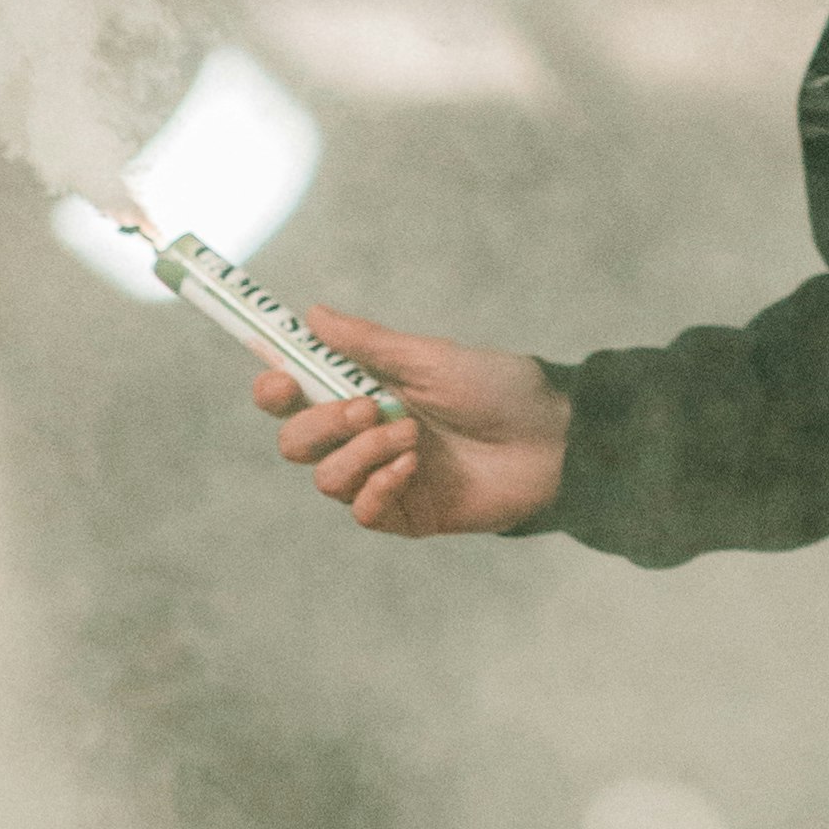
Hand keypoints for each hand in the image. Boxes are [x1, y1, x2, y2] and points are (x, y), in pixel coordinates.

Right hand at [251, 310, 571, 539]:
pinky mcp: (408, 514)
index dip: (274, 389)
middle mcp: (366, 437)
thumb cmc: (500, 390)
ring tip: (411, 436)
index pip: (295, 396)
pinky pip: (363, 512)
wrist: (555, 439)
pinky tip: (414, 468)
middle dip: (318, 425)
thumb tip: (312, 314)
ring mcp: (385, 478)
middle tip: (366, 407)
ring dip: (361, 453)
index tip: (277, 380)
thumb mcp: (431, 358)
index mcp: (364, 392)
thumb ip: (368, 343)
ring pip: (326, 480)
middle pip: (296, 443)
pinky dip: (379, 486)